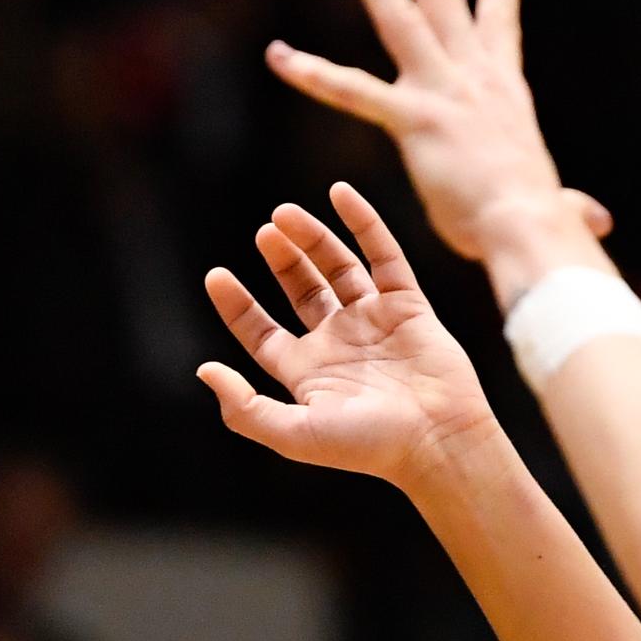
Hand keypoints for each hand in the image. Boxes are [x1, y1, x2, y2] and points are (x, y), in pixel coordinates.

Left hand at [199, 182, 494, 492]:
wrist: (436, 440)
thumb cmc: (367, 446)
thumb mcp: (293, 434)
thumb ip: (244, 409)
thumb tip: (205, 370)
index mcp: (307, 373)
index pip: (262, 332)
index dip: (238, 305)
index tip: (215, 276)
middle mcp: (338, 344)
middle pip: (302, 291)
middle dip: (282, 261)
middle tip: (264, 232)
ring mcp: (374, 322)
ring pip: (339, 268)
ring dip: (313, 238)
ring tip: (284, 213)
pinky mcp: (408, 305)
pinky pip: (383, 255)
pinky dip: (363, 223)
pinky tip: (339, 194)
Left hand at [266, 0, 610, 267]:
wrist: (527, 224)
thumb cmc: (540, 224)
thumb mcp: (557, 206)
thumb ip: (572, 208)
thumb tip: (599, 225)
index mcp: (505, 90)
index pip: (500, 21)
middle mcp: (473, 75)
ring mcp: (441, 89)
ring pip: (399, 14)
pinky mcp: (413, 118)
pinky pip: (353, 91)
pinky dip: (314, 74)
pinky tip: (278, 56)